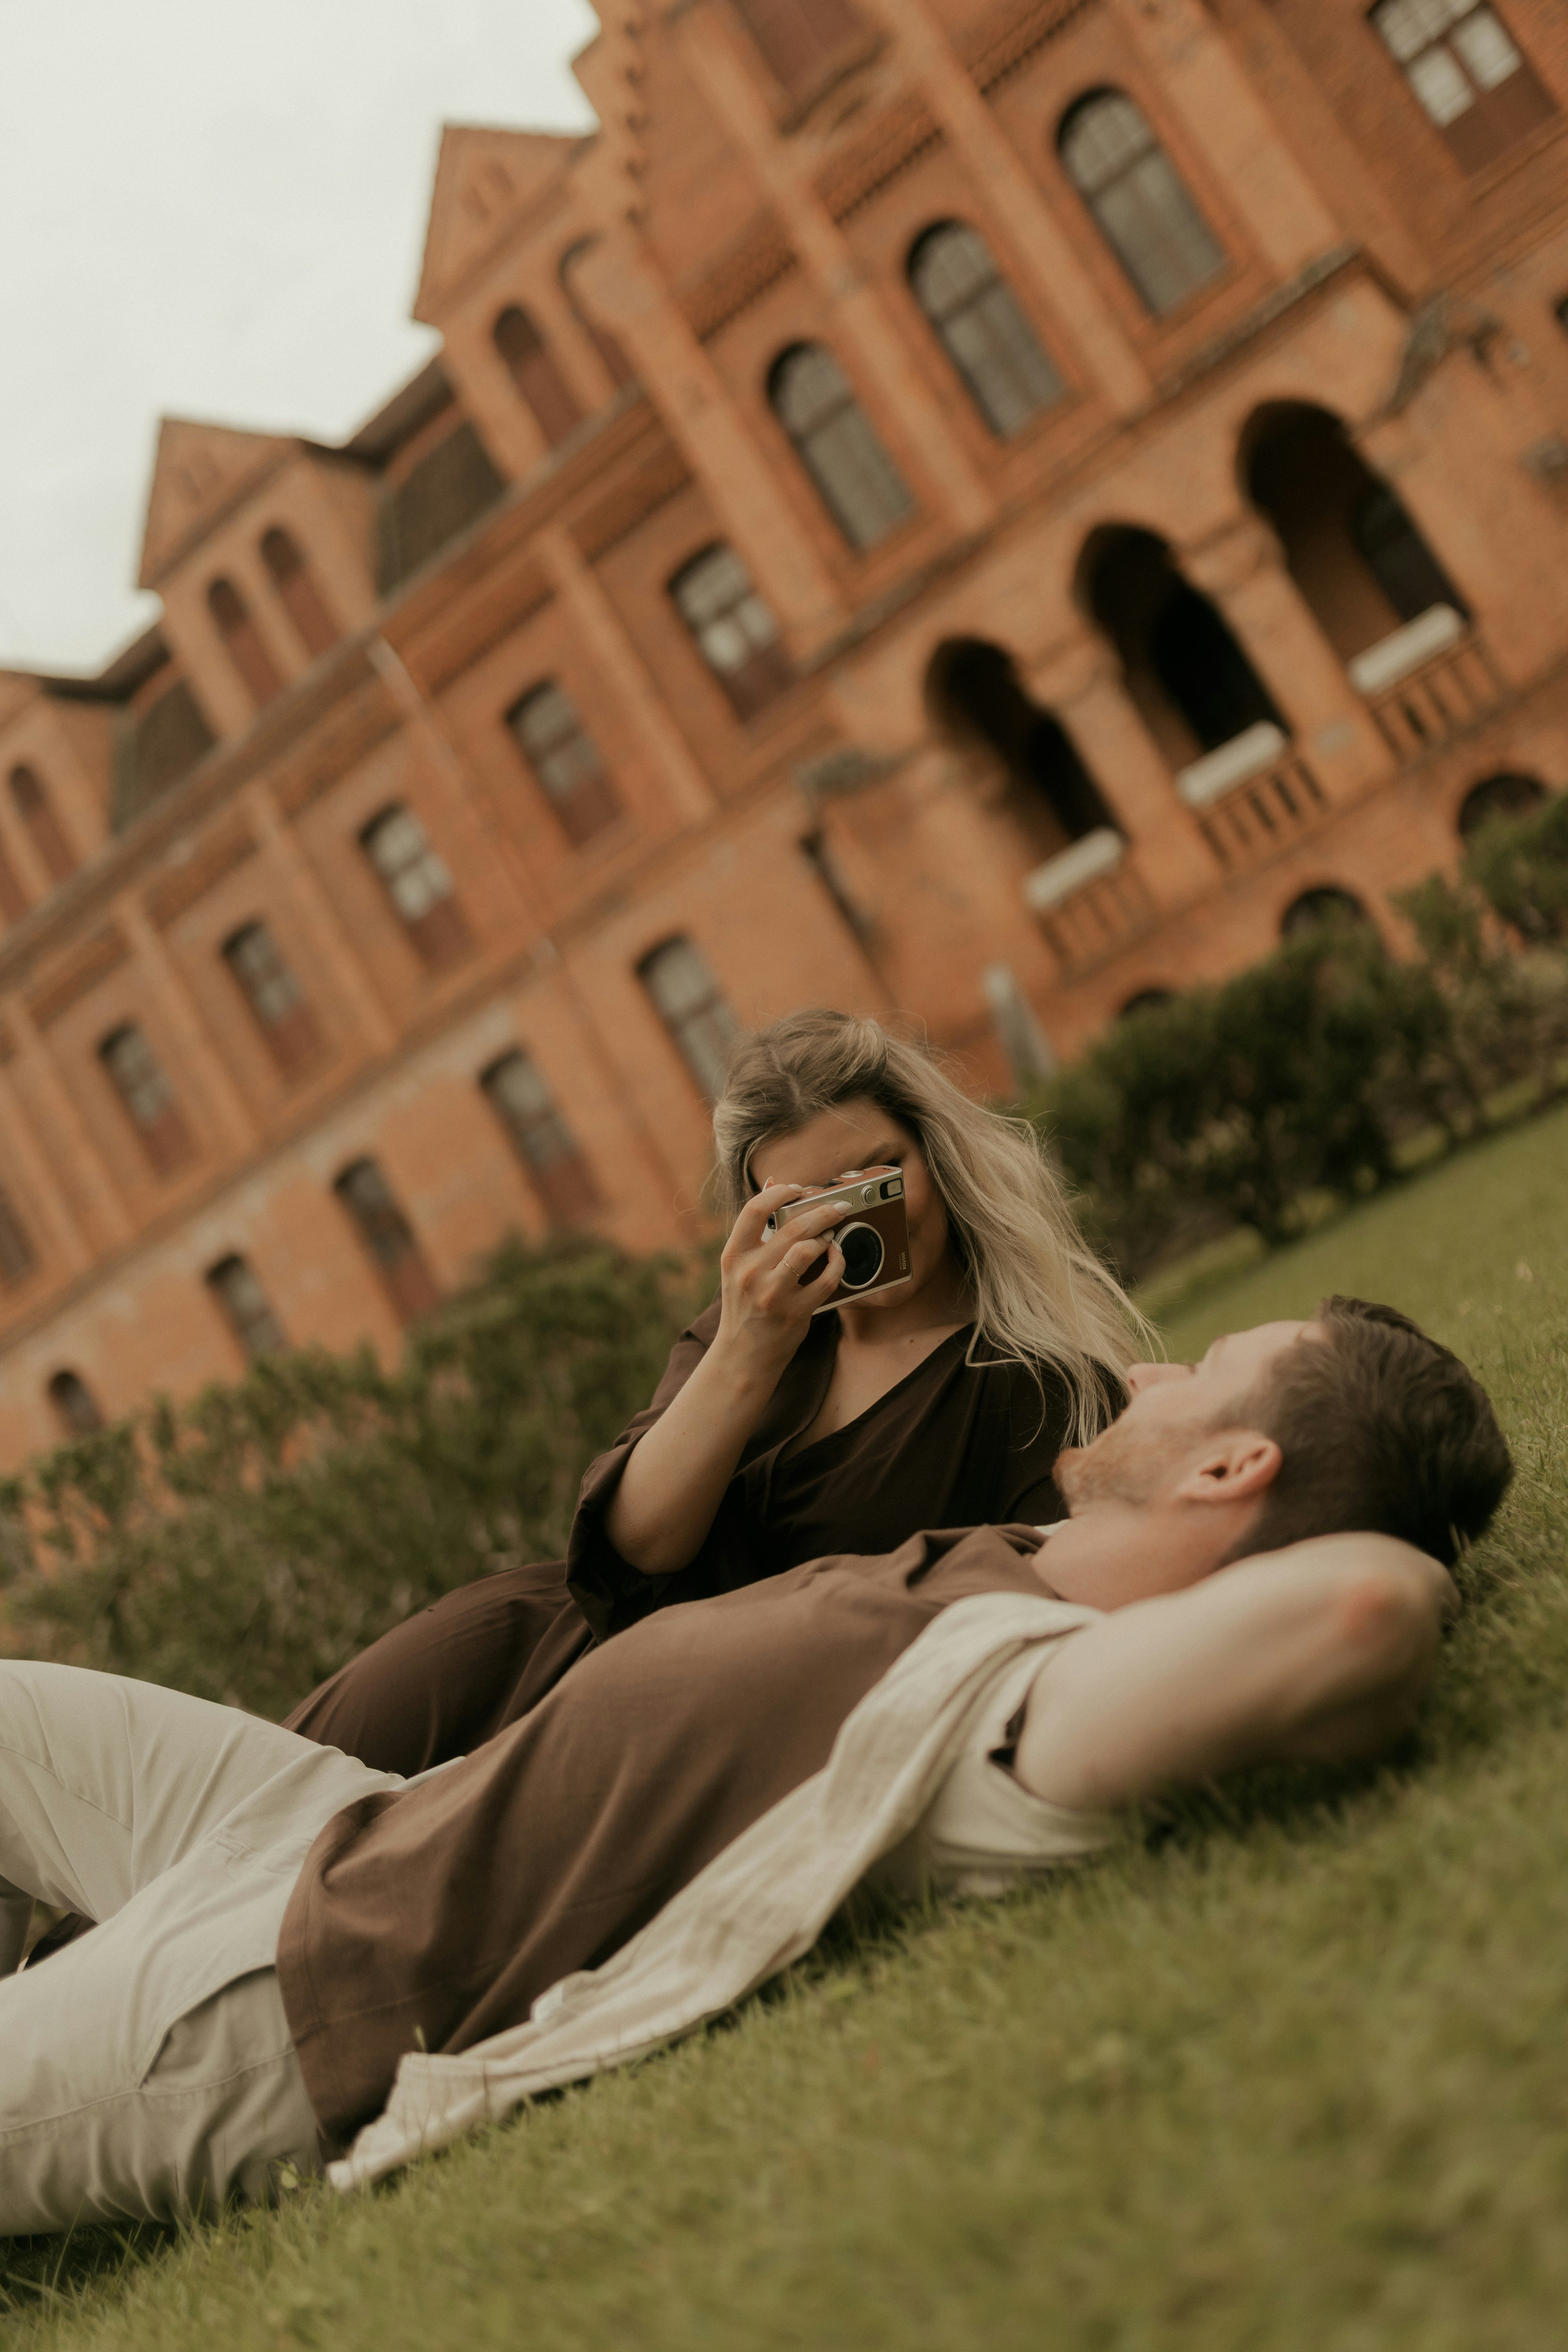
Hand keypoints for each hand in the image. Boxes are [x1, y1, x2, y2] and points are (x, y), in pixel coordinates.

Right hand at [712, 1183, 845, 1379]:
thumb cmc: (744, 1307)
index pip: (754, 1210)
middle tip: (837, 1206)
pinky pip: (827, 1279)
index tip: (798, 1189)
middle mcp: (750, 1272)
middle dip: (821, 1210)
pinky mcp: (795, 1312)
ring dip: (827, 1236)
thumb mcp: (738, 1269)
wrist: (741, 1356)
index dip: (780, 1193)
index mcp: (733, 1256)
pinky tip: (837, 1257)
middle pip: (792, 1227)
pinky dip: (837, 1263)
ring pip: (808, 1249)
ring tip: (832, 1235)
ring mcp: (773, 1293)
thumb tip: (774, 1186)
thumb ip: (756, 1233)